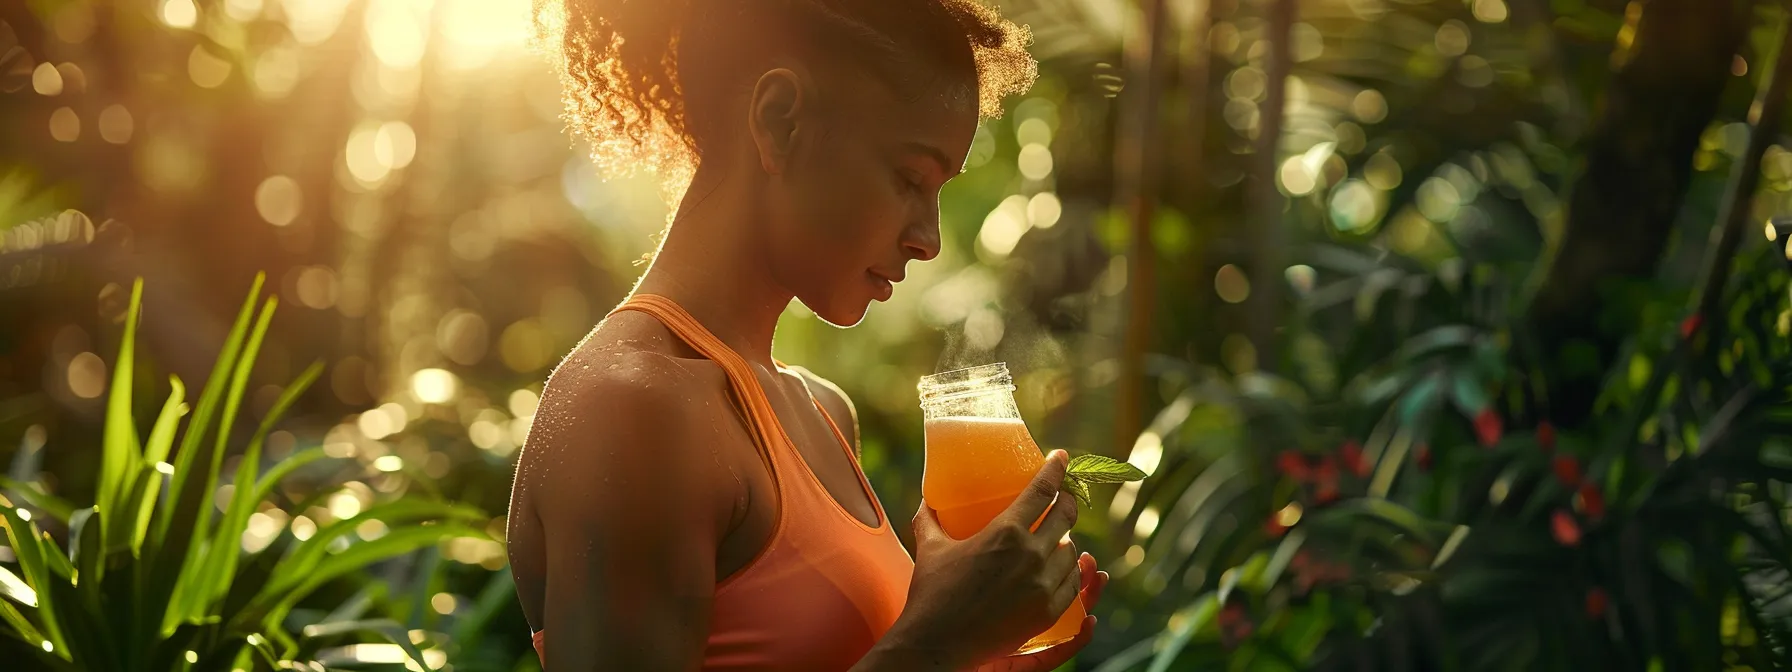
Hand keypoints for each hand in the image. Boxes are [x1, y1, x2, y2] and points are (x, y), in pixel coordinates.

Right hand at [885, 450, 1083, 669]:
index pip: (1042, 490)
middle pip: (1065, 517)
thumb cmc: (932, 594)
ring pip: (1071, 552)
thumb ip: (930, 518)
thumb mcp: (930, 548)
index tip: (1061, 458)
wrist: (938, 643)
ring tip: (1058, 537)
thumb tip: (926, 499)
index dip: (1055, 470)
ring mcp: (1042, 585)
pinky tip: (1063, 569)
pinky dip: (1069, 573)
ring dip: (1067, 540)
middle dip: (1068, 501)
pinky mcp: (1047, 612)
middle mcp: (1030, 554)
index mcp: (1005, 532)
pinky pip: (1071, 585)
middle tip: (1064, 496)